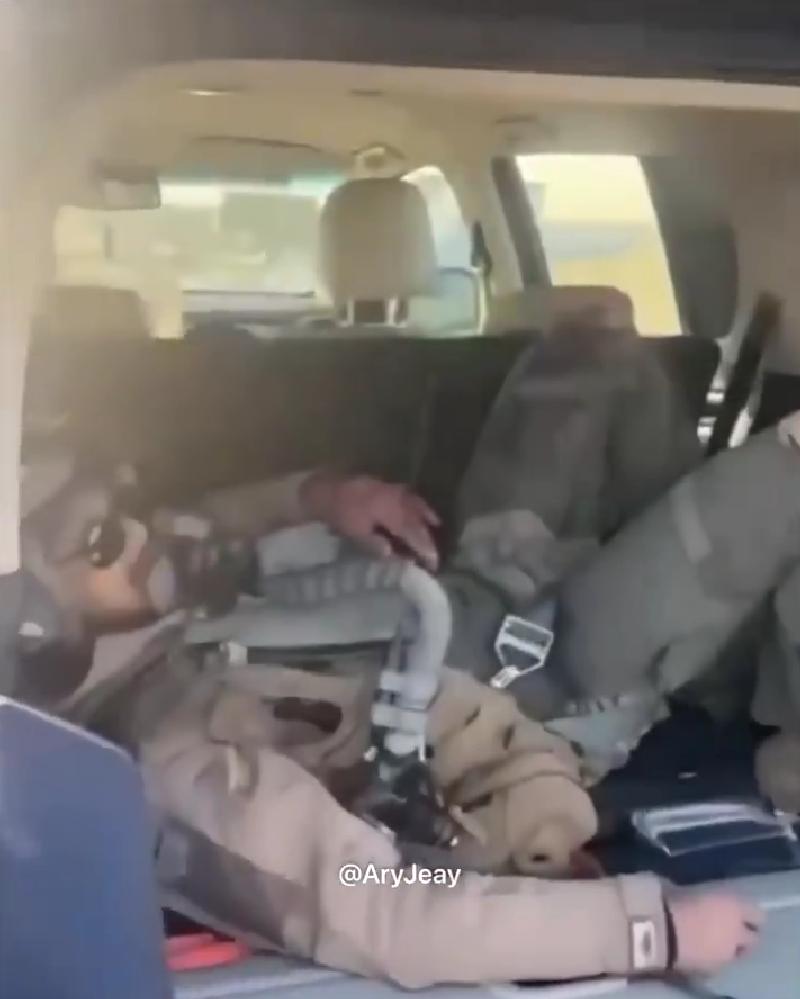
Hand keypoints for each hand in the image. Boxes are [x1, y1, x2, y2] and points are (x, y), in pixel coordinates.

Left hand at [301, 473, 440, 570]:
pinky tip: (416, 506)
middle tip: (434, 554)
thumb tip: (392, 555)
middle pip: (417, 519)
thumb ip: (375, 545)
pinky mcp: (383, 484)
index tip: (433, 565)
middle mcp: (396, 498)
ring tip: (436, 525)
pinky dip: (415, 502)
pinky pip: (407, 494)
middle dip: (427, 536)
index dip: (425, 549)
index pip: (414, 533)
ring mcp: (391, 489)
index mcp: (391, 511)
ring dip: (426, 516)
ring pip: (415, 503)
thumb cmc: (338, 513)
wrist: (321, 487)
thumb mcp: (354, 533)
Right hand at [669, 892, 763, 974]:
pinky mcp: (710, 972)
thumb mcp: (681, 888)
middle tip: (728, 930)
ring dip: (729, 949)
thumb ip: (694, 894)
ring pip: (736, 955)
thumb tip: (690, 896)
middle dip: (744, 936)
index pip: (757, 914)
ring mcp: (726, 956)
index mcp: (734, 907)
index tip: (738, 910)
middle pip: (753, 939)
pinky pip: (717, 966)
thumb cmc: (671, 901)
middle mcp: (737, 933)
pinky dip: (712, 961)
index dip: (748, 913)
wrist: (660, 934)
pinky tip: (698, 954)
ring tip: (711, 944)